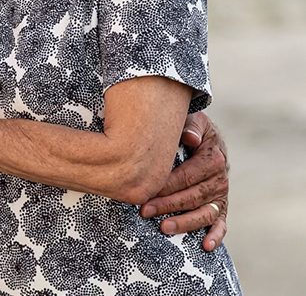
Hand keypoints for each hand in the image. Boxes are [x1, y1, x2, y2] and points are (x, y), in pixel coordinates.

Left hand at [140, 111, 228, 249]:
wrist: (207, 136)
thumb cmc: (192, 128)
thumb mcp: (194, 120)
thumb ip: (191, 126)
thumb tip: (189, 137)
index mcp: (212, 158)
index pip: (186, 176)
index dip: (166, 185)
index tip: (146, 192)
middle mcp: (220, 178)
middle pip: (192, 196)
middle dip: (167, 205)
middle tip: (144, 211)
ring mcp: (221, 194)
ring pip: (204, 213)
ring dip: (185, 223)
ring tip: (164, 228)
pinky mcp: (221, 205)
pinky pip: (221, 222)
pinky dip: (216, 235)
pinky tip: (206, 246)